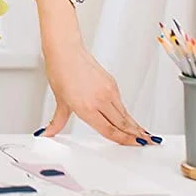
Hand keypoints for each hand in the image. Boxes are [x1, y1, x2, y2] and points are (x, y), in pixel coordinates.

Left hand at [40, 38, 156, 145]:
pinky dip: (127, 113)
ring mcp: (108, 91)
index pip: (109, 131)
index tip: (135, 145)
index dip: (124, 140)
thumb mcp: (59, 100)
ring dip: (135, 125)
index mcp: (86, 108)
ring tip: (145, 135)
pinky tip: (130, 118)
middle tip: (147, 143)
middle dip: (136, 135)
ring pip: (124, 114)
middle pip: (122, 124)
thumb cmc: (60, 71)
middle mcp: (99, 100)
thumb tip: (48, 132)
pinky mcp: (112, 83)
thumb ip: (58, 121)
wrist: (64, 50)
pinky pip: (121, 103)